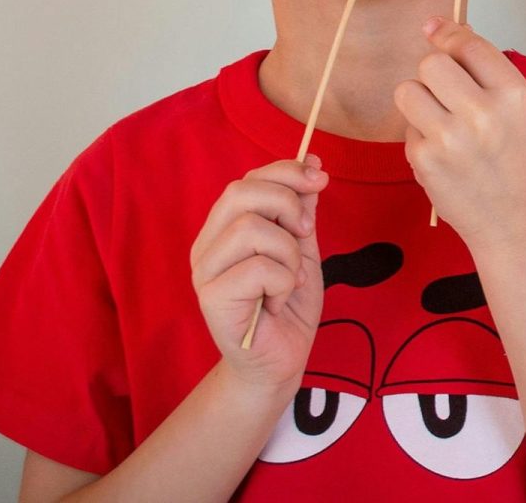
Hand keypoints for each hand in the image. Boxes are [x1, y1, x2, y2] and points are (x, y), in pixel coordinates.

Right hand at [189, 156, 327, 392]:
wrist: (280, 362)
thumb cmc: (287, 307)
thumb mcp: (301, 250)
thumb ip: (300, 210)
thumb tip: (311, 162)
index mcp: (224, 229)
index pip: (247, 181)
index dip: (286, 172)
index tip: (321, 179)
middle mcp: (207, 246)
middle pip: (241, 193)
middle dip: (287, 204)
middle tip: (306, 234)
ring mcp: (205, 272)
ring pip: (252, 228)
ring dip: (288, 253)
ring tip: (289, 280)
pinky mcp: (212, 298)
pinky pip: (258, 268)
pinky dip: (283, 282)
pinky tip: (277, 302)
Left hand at [394, 18, 525, 246]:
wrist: (519, 224)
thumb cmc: (521, 165)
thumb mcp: (522, 111)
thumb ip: (486, 71)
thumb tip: (438, 27)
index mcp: (514, 95)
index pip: (469, 45)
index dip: (447, 33)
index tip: (435, 31)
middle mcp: (483, 113)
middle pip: (431, 63)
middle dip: (433, 73)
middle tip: (447, 93)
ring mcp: (451, 139)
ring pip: (408, 90)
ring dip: (419, 100)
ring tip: (441, 121)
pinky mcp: (425, 161)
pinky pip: (406, 129)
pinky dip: (420, 137)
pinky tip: (444, 155)